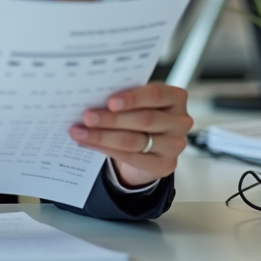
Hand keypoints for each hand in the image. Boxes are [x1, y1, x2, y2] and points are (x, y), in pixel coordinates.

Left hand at [68, 83, 192, 187]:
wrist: (151, 146)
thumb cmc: (140, 115)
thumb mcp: (139, 102)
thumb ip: (124, 98)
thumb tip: (91, 96)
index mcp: (175, 98)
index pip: (156, 95)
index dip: (132, 98)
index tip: (110, 101)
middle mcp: (180, 122)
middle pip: (144, 119)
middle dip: (111, 119)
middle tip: (87, 117)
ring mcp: (174, 146)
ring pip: (134, 140)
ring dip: (102, 136)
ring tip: (80, 132)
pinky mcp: (164, 165)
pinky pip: (131, 157)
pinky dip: (106, 149)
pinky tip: (88, 144)